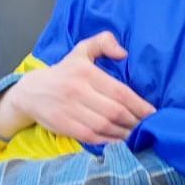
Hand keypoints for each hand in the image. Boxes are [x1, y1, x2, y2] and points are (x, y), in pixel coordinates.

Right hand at [1, 31, 155, 143]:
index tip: (153, 113)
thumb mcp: (81, 50)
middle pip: (115, 111)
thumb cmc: (64, 72)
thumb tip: (124, 53)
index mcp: (86, 72)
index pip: (119, 92)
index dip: (139, 105)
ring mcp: (70, 110)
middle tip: (149, 127)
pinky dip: (109, 141)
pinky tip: (121, 141)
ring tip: (138, 135)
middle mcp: (77, 91)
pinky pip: (92, 137)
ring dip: (125, 133)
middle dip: (135, 121)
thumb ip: (103, 42)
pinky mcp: (64, 125)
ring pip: (105, 126)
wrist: (31, 92)